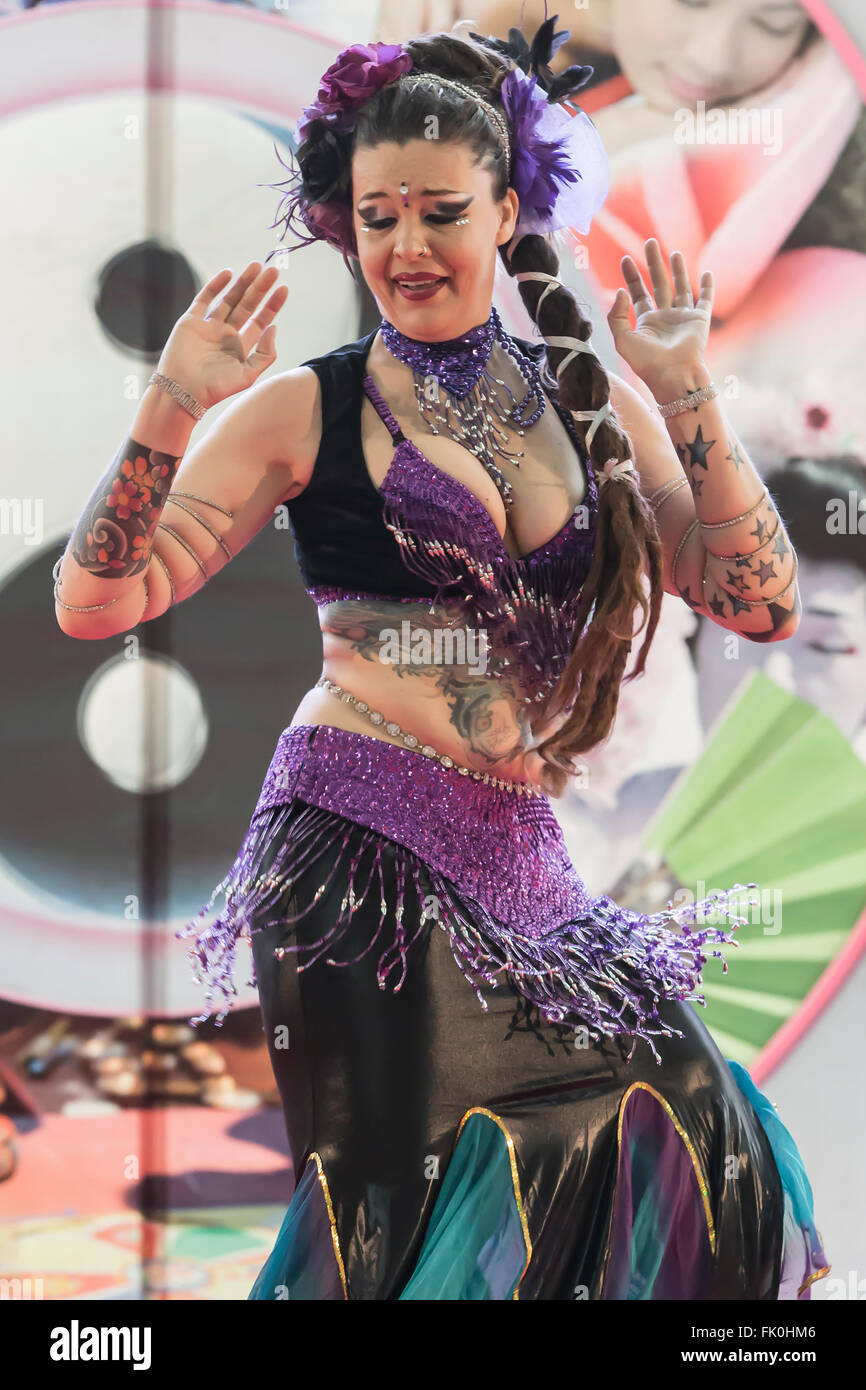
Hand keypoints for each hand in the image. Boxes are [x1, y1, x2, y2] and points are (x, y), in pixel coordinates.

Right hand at [156, 262, 288, 410]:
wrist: (183, 390)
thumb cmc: (216, 388)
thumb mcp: (248, 375)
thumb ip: (265, 354)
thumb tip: (274, 327)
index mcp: (240, 346)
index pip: (260, 321)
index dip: (271, 305)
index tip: (283, 289)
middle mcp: (225, 334)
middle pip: (247, 306)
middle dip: (260, 289)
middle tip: (273, 270)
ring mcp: (208, 326)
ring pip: (229, 299)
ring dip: (242, 282)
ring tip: (256, 266)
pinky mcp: (191, 321)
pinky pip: (204, 298)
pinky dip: (215, 285)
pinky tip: (229, 273)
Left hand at [607, 238, 712, 388]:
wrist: (673, 376)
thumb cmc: (646, 363)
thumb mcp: (622, 340)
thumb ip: (616, 316)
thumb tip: (620, 291)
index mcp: (646, 323)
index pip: (637, 294)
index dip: (631, 276)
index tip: (625, 259)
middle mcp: (664, 318)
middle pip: (658, 284)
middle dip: (653, 264)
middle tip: (649, 242)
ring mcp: (683, 318)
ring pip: (680, 288)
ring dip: (678, 270)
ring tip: (674, 253)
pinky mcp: (700, 320)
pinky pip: (705, 300)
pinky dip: (708, 287)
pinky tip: (707, 273)